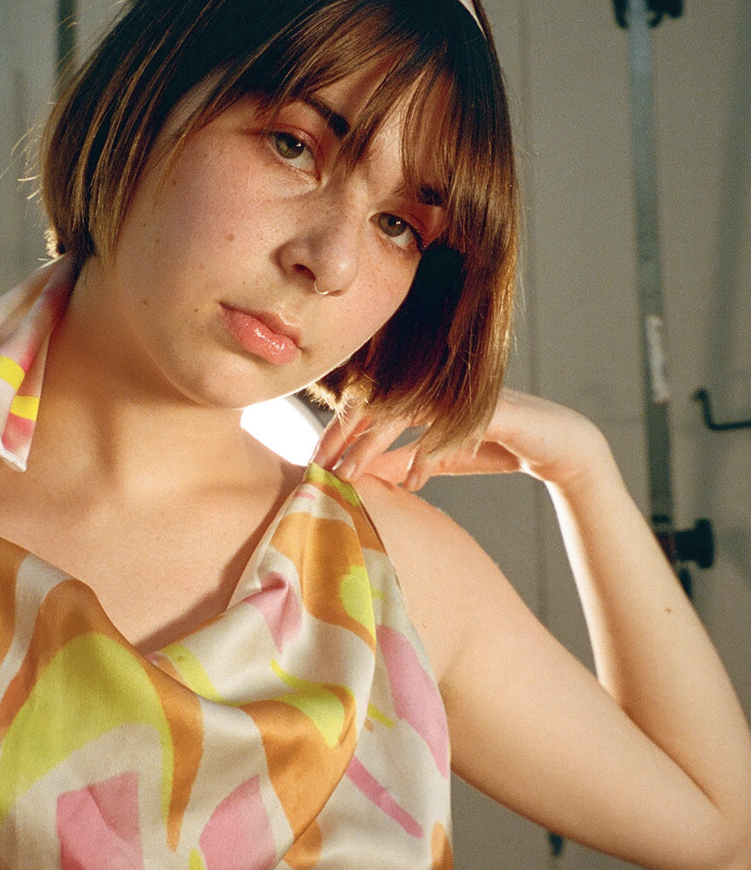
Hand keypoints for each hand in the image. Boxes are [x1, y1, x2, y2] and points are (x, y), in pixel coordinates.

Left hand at [313, 389, 610, 491]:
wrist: (555, 445)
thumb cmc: (494, 445)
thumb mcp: (438, 458)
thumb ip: (401, 460)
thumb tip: (360, 474)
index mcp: (422, 392)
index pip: (369, 403)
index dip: (338, 429)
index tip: (314, 459)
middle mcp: (438, 387)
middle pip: (376, 402)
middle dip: (343, 435)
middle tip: (317, 467)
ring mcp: (461, 394)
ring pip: (403, 413)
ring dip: (372, 446)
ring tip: (350, 475)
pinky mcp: (487, 408)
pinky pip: (445, 430)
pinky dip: (424, 456)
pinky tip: (410, 482)